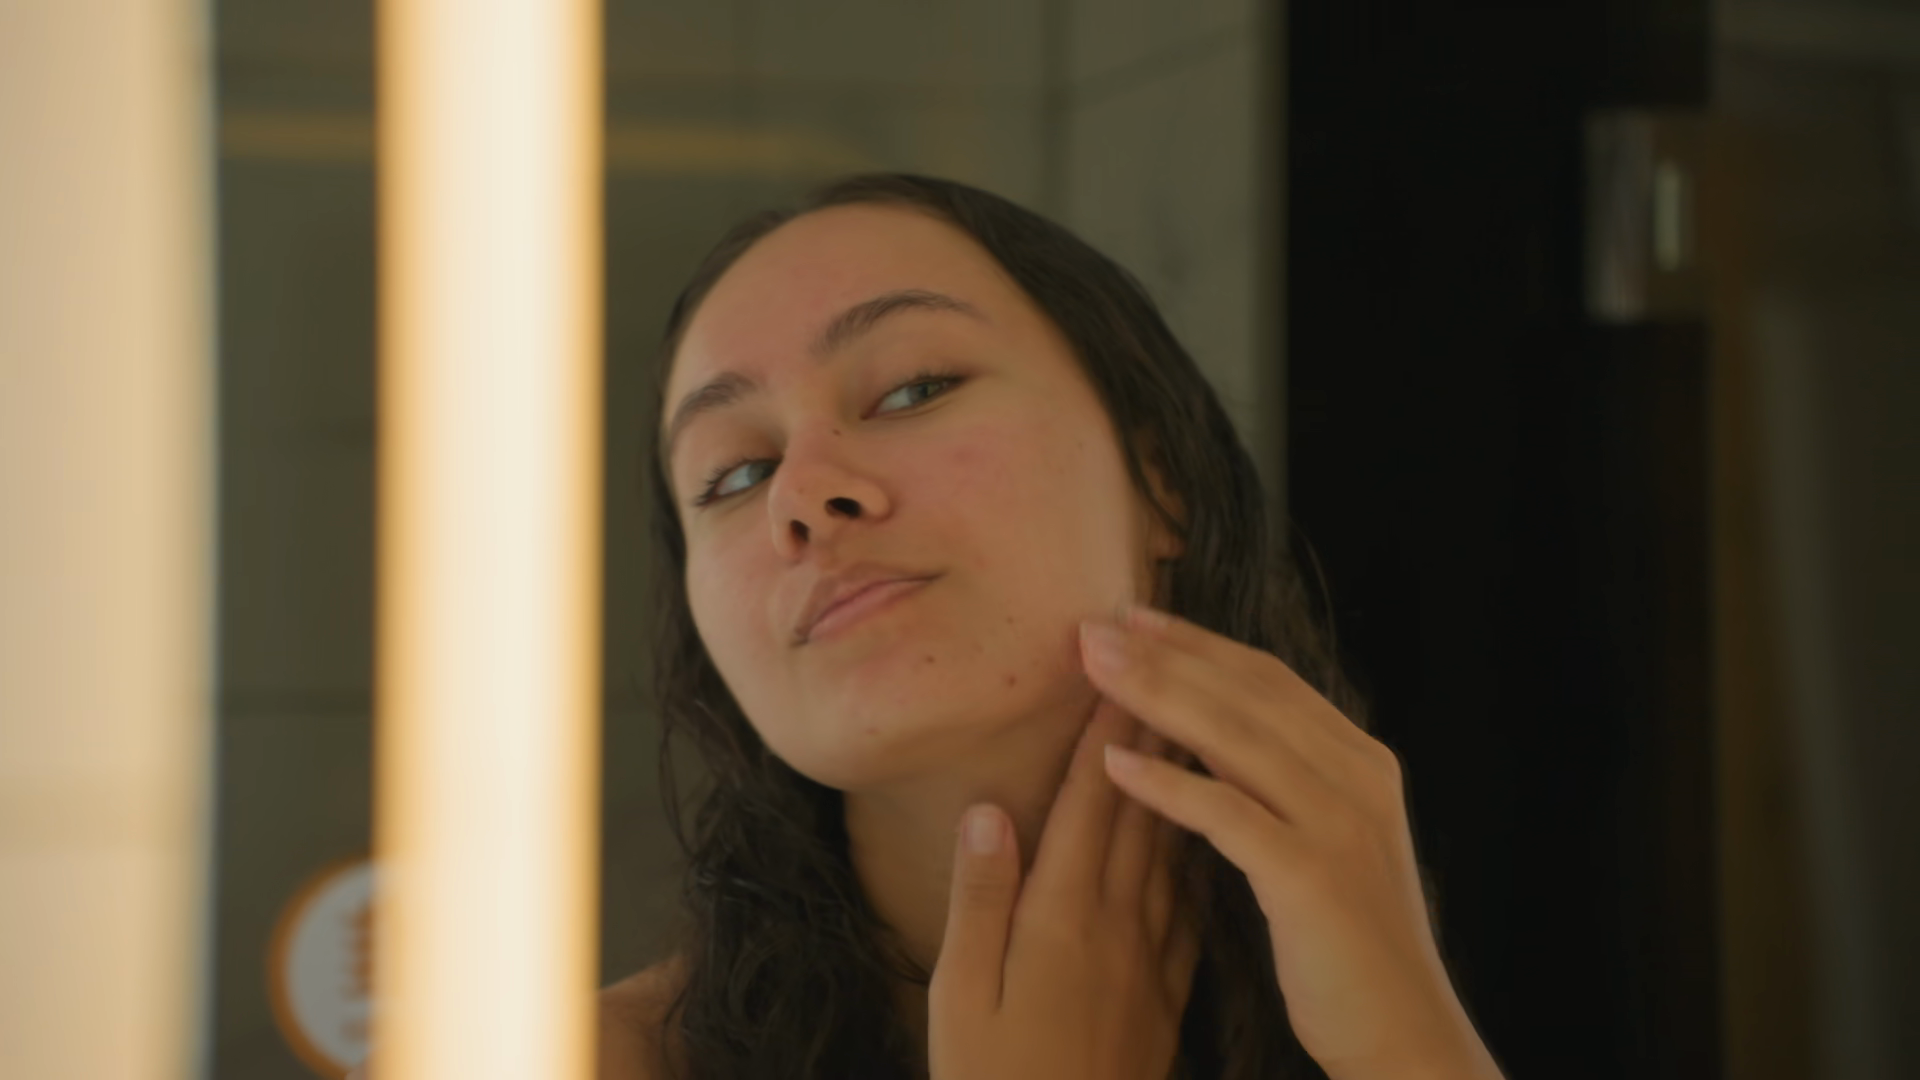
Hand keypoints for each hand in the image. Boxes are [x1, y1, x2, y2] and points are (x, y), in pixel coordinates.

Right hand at [927, 698, 1202, 1079]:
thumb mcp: (961, 1000)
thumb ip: (979, 904)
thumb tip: (988, 813)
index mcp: (1060, 919)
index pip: (1090, 804)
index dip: (1104, 732)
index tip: (1117, 668)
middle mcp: (1115, 928)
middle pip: (1140, 811)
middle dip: (1152, 732)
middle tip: (1164, 665)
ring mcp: (1148, 962)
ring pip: (1173, 850)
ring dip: (1183, 779)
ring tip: (1193, 719)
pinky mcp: (1165, 996)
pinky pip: (1190, 905)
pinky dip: (1195, 853)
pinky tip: (1203, 832)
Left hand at [1079, 605, 1504, 1079]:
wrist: (1402, 1029)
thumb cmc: (1347, 941)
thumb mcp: (1326, 839)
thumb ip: (1286, 780)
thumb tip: (1214, 729)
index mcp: (1360, 761)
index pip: (1269, 679)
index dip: (1199, 644)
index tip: (1134, 617)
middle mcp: (1357, 778)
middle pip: (1247, 695)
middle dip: (1166, 656)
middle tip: (1092, 627)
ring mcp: (1339, 823)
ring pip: (1235, 739)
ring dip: (1157, 697)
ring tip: (1093, 671)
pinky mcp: (1312, 875)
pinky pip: (1228, 814)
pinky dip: (1169, 785)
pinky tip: (1116, 765)